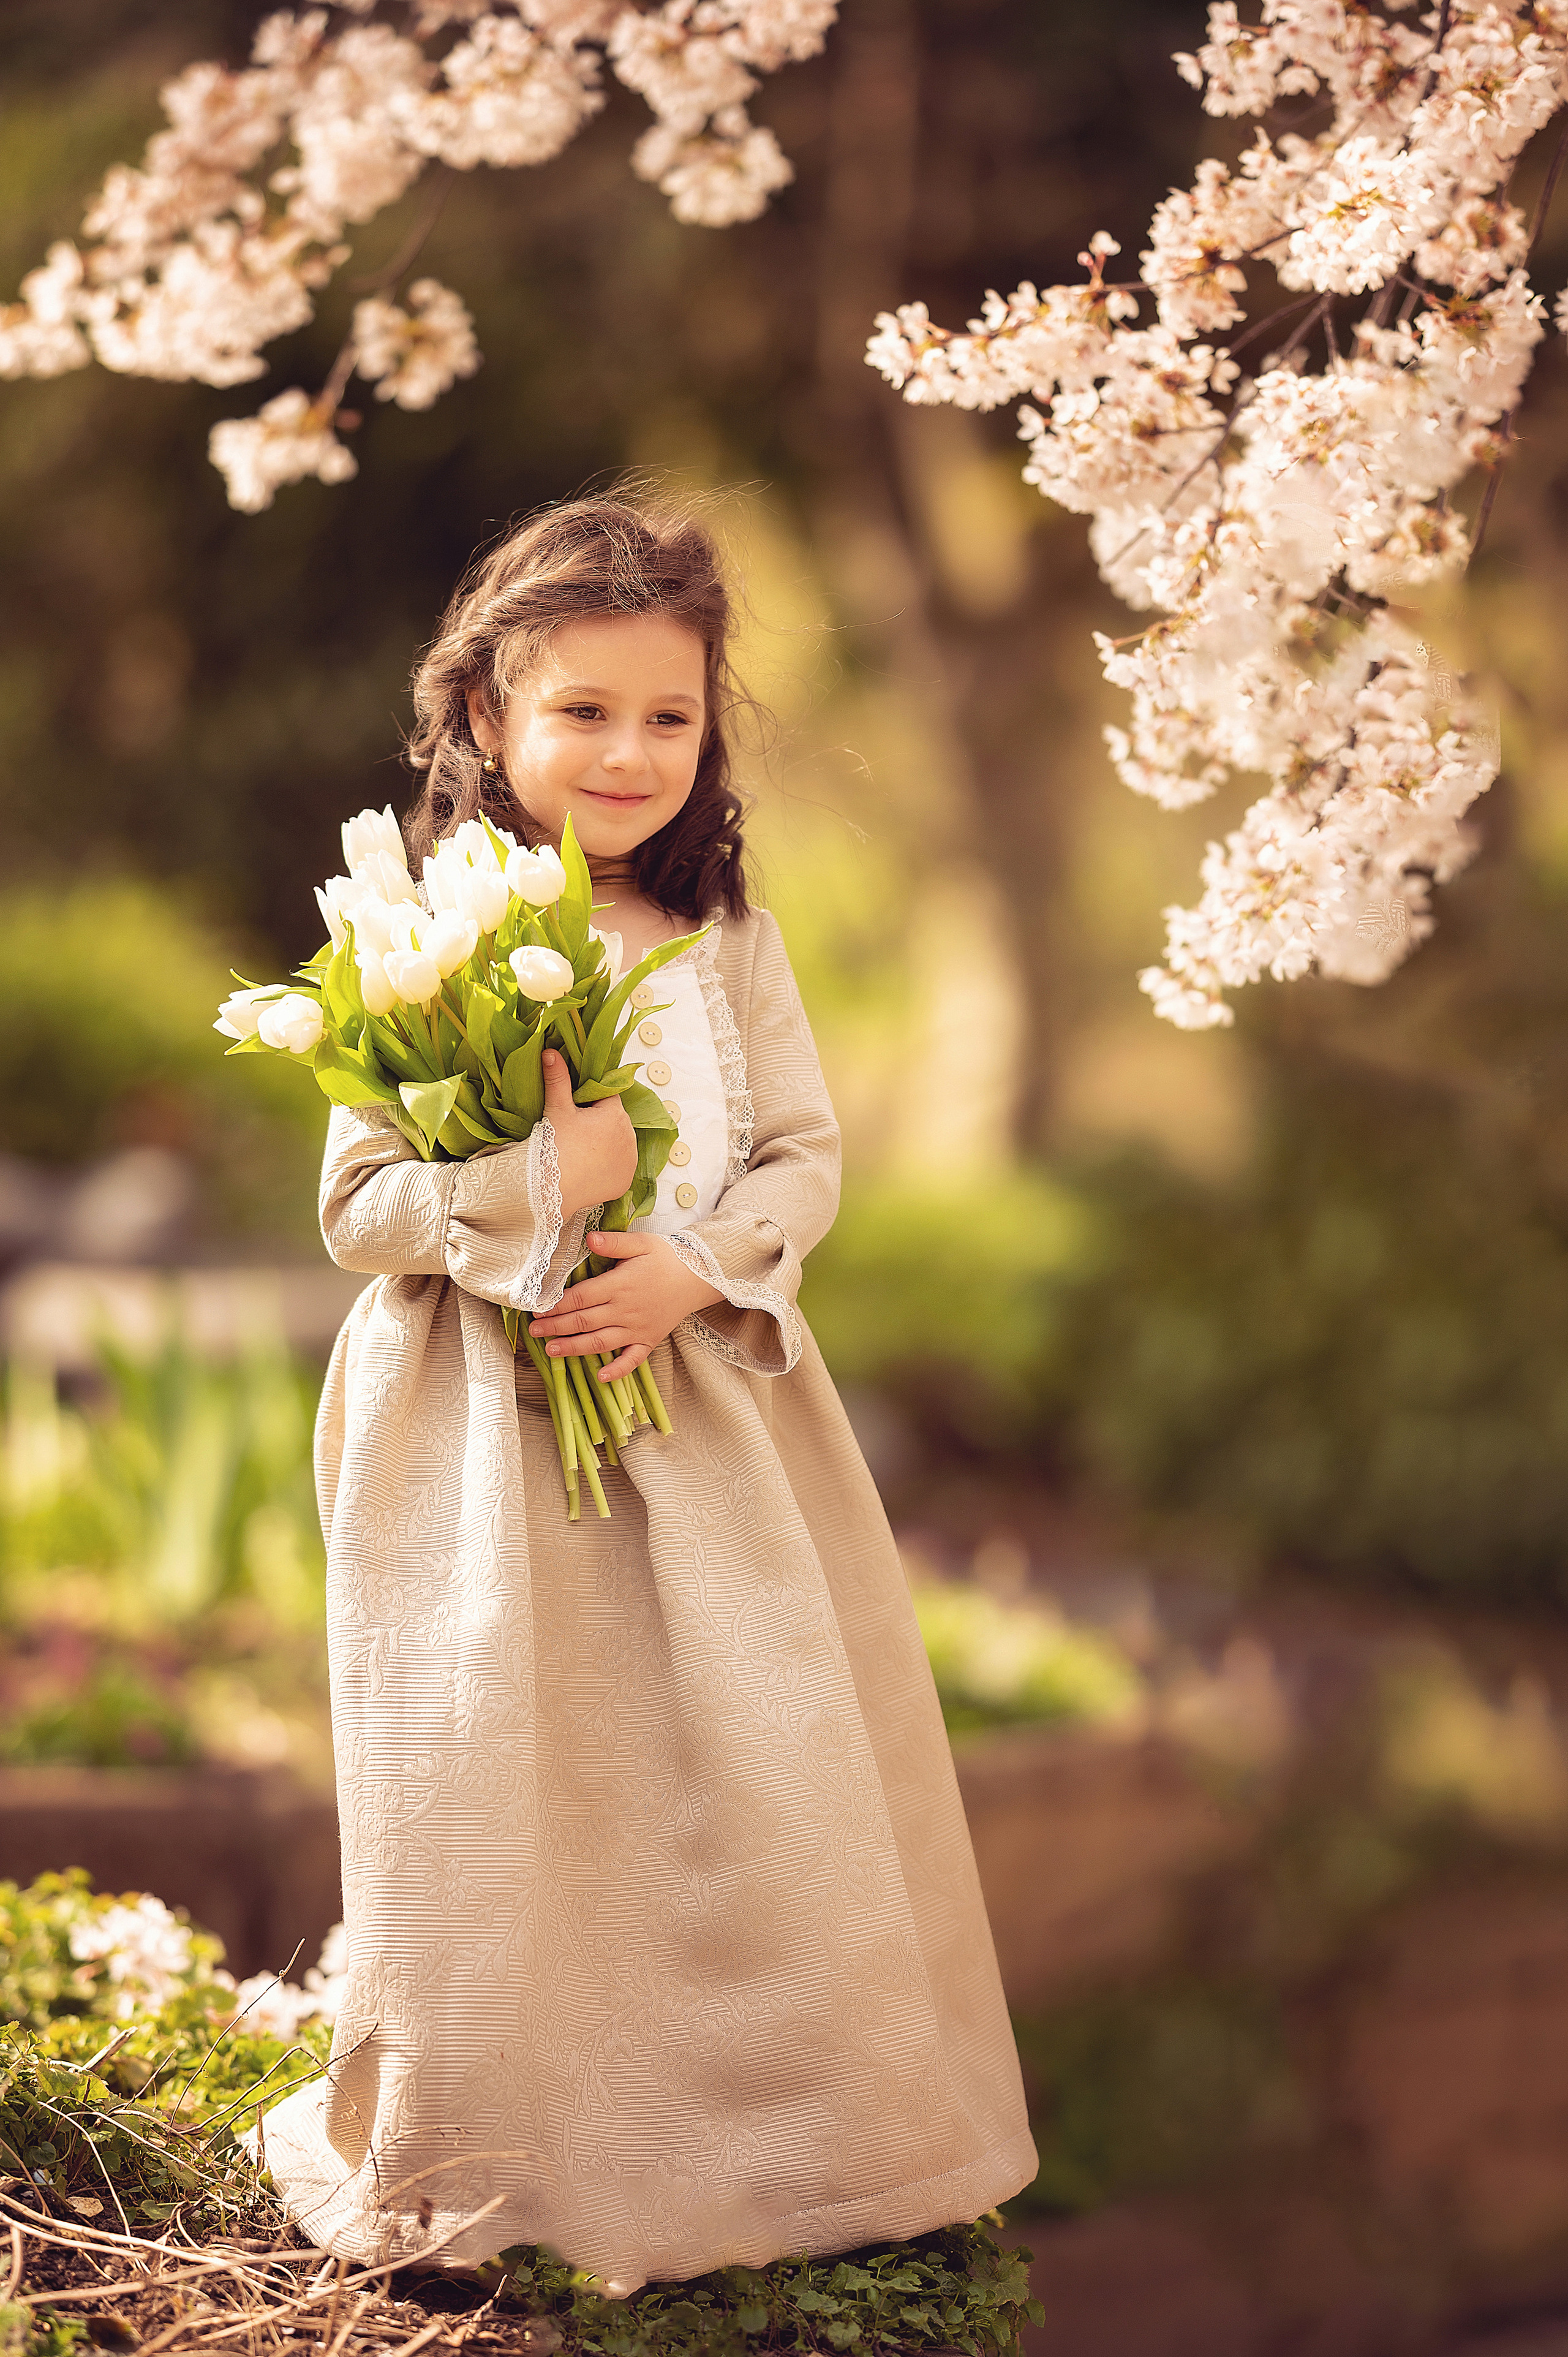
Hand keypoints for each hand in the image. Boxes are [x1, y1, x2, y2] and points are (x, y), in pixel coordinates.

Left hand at [529, 1230, 723, 1380]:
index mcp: (619, 1286)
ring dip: (573, 1348)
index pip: (580, 1298)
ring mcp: (636, 1329)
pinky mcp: (648, 1341)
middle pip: (583, 1322)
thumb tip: (589, 1238)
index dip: (556, 1305)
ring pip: (599, 1343)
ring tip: (551, 1351)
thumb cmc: (667, 1257)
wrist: (699, 1277)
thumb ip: (614, 1242)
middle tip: (533, 1332)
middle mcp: (625, 1311)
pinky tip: (601, 1377)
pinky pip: (632, 1360)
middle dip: (555, 1327)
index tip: (537, 1309)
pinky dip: (617, 1371)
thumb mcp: (641, 1242)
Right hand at [543, 1049, 636, 1216]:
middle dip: (598, 1122)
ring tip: (581, 1150)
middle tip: (574, 1132)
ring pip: (618, 1143)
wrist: (552, 1189)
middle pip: (614, 1120)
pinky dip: (608, 1165)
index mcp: (616, 1114)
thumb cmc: (554, 1146)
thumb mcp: (556, 1109)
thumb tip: (550, 1052)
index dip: (590, 1100)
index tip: (576, 1109)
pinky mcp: (625, 1181)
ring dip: (605, 1143)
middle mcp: (630, 1136)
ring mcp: (630, 1161)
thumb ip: (557, 1078)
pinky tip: (590, 1167)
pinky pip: (619, 1166)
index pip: (607, 1096)